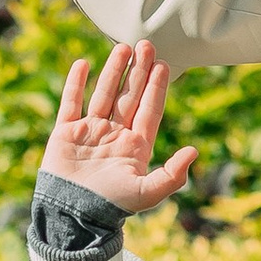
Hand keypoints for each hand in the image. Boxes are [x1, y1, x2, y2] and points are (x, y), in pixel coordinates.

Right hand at [44, 42, 199, 212]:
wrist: (72, 215)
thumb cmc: (111, 206)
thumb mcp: (148, 192)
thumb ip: (173, 174)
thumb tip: (194, 151)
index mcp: (135, 146)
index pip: (149, 109)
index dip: (157, 87)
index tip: (164, 65)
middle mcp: (115, 135)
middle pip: (129, 96)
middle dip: (139, 71)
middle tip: (147, 45)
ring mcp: (90, 132)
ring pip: (104, 94)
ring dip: (113, 71)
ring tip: (122, 47)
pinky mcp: (65, 133)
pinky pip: (71, 103)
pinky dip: (76, 84)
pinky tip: (83, 64)